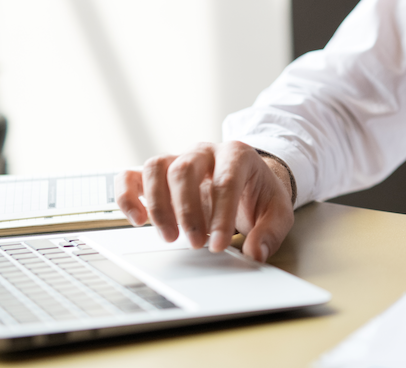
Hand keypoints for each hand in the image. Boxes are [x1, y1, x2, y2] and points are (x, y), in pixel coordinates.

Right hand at [115, 141, 295, 262]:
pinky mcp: (158, 173)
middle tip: (196, 244)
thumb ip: (270, 232)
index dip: (221, 215)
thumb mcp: (278, 211)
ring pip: (155, 168)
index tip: (219, 245)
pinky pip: (130, 176)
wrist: (249, 180)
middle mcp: (204, 151)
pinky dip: (127, 197)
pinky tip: (138, 220)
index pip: (225, 180)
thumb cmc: (260, 194)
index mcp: (237, 154)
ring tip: (169, 237)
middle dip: (187, 211)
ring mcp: (178, 158)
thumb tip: (255, 254)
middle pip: (183, 170)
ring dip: (157, 205)